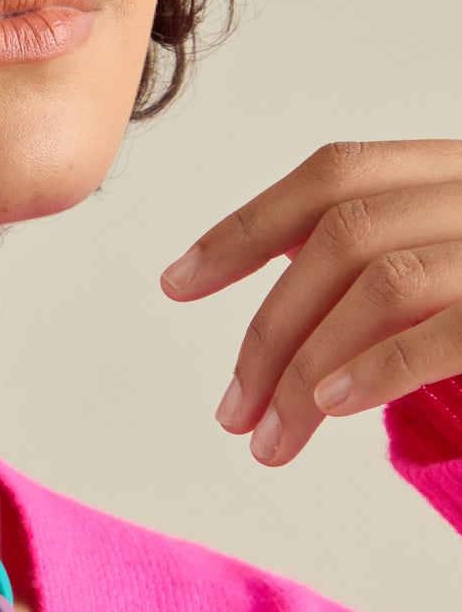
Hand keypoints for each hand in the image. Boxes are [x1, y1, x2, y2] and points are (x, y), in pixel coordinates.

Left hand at [159, 140, 461, 465]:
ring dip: (307, 368)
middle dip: (270, 330)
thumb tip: (287, 323)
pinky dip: (378, 368)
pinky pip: (445, 332)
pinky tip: (331, 406)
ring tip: (272, 438)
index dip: (246, 227)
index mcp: (455, 174)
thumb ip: (384, 269)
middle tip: (232, 412)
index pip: (335, 174)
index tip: (178, 282)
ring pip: (383, 282)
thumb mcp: (449, 275)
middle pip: (344, 234)